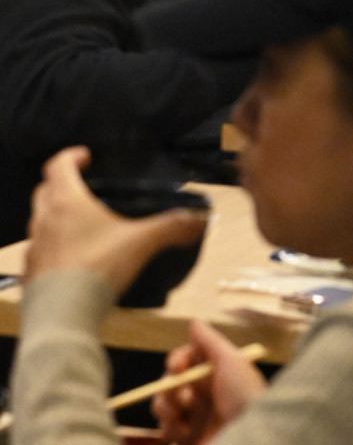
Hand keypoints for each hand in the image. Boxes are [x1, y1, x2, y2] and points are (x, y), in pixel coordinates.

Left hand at [25, 148, 207, 297]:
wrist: (62, 317)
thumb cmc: (99, 266)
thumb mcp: (141, 243)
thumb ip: (170, 228)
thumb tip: (201, 219)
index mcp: (66, 201)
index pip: (58, 165)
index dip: (71, 156)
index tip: (86, 156)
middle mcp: (43, 219)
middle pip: (44, 191)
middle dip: (60, 184)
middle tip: (83, 189)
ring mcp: (33, 248)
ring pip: (38, 221)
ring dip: (53, 217)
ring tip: (77, 226)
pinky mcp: (29, 275)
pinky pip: (38, 252)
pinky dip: (50, 248)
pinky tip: (69, 261)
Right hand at [155, 319, 266, 444]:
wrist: (249, 435)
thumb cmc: (244, 395)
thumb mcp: (231, 361)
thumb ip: (210, 341)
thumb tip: (193, 322)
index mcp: (211, 373)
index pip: (184, 360)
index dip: (176, 360)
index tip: (178, 366)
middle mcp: (199, 393)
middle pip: (168, 381)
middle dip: (171, 386)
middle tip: (187, 397)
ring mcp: (191, 416)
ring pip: (161, 404)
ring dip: (165, 407)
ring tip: (179, 415)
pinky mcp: (185, 437)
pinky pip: (164, 429)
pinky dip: (169, 428)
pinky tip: (184, 432)